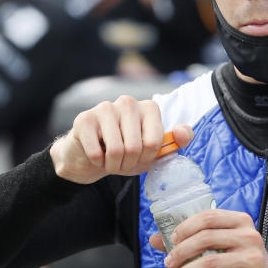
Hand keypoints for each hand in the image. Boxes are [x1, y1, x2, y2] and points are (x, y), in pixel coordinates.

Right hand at [49, 96, 192, 183]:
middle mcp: (128, 102)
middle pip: (134, 147)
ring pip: (115, 150)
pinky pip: (96, 153)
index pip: (154, 142)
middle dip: (128, 164)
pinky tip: (96, 154)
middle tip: (122, 161)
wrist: (90, 155)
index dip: (146, 158)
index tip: (140, 157)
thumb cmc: (125, 153)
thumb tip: (182, 133)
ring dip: (112, 165)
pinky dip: (97, 163)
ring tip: (110, 160)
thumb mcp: (153, 152)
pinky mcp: (84, 119)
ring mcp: (105, 108)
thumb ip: (176, 142)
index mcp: (149, 108)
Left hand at [149, 209, 267, 267]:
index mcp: (242, 222)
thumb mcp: (223, 247)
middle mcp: (249, 237)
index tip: (172, 239)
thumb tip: (155, 239)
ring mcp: (251, 259)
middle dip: (181, 251)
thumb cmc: (241, 265)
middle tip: (168, 262)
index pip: (209, 216)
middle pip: (206, 238)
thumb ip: (193, 240)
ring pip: (208, 262)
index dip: (186, 226)